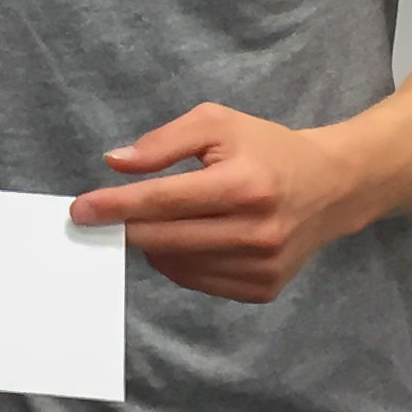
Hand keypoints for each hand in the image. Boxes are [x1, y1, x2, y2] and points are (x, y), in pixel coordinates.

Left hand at [69, 102, 364, 302]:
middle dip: (124, 228)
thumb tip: (116, 163)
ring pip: (179, 264)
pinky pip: (200, 282)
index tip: (80, 210)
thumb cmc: (265, 148)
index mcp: (244, 185)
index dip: (117, 205)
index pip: (165, 200)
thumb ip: (163, 142)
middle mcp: (257, 231)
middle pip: (166, 238)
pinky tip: (181, 239)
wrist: (331, 186)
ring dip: (151, 245)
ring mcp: (263, 266)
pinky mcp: (265, 288)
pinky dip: (178, 263)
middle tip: (96, 219)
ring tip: (150, 221)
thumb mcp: (217, 123)